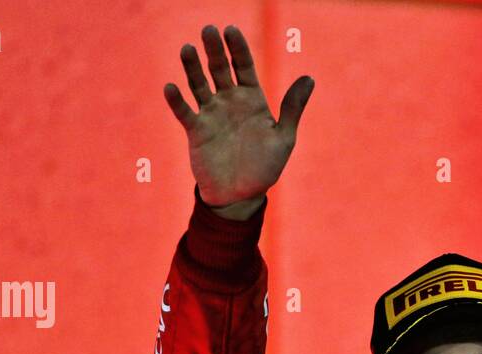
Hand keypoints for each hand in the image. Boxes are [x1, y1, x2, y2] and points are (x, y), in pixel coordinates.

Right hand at [163, 25, 313, 213]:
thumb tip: (310, 77)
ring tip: (187, 49)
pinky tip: (171, 87)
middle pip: (219, 69)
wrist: (241, 196)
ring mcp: (211, 114)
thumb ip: (292, 108)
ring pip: (199, 84)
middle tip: (209, 30)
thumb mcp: (283, 138)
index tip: (231, 30)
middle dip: (214, 50)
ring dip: (192, 67)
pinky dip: (177, 101)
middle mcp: (229, 102)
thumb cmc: (264, 168)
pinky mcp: (196, 131)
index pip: (243, 66)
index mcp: (252, 100)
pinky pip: (185, 112)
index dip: (238, 48)